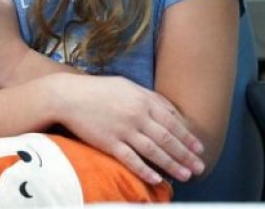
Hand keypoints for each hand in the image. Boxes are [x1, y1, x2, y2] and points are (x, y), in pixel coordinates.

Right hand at [54, 74, 205, 184]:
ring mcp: (123, 130)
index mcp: (142, 100)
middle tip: (199, 167)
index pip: (172, 122)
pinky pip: (131, 160)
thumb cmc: (97, 90)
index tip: (199, 149)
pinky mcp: (109, 142)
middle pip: (167, 139)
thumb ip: (149, 97)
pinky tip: (157, 179)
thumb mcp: (126, 86)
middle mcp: (136, 115)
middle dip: (186, 155)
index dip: (187, 137)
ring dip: (172, 165)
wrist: (66, 96)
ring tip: (186, 175)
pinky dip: (146, 171)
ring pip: (154, 151)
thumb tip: (171, 111)